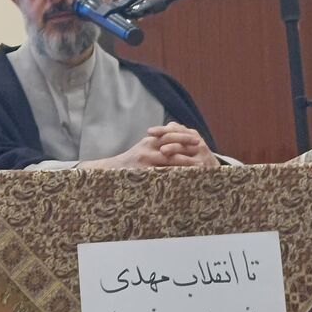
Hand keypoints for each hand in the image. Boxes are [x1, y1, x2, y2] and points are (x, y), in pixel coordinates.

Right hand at [79, 122, 217, 169]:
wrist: (110, 172)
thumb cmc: (129, 163)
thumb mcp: (142, 150)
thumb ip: (155, 146)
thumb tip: (172, 144)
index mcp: (148, 141)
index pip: (169, 134)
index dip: (184, 136)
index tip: (197, 139)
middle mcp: (147, 147)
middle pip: (171, 142)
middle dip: (187, 146)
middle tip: (201, 149)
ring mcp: (145, 159)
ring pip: (169, 157)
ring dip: (185, 161)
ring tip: (198, 165)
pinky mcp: (143, 171)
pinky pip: (162, 172)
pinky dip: (174, 174)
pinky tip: (184, 177)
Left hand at [146, 122, 218, 167]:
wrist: (213, 170)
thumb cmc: (194, 157)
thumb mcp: (185, 145)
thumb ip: (174, 138)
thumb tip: (157, 132)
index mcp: (190, 134)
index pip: (174, 128)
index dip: (161, 129)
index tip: (149, 132)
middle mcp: (197, 140)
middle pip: (179, 136)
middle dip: (165, 138)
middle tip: (151, 137)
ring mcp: (201, 151)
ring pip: (184, 147)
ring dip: (173, 148)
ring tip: (162, 150)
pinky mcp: (204, 163)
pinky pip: (191, 162)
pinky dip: (182, 162)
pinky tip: (172, 164)